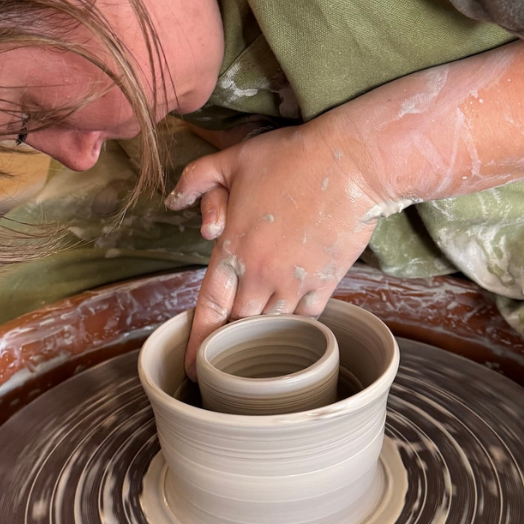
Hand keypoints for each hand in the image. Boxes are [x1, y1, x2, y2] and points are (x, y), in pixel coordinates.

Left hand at [166, 118, 391, 378]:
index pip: (210, 307)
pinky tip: (293, 321)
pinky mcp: (326, 282)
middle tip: (226, 351)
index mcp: (233, 248)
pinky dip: (297, 323)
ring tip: (259, 343)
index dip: (198, 341)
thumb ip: (197, 180)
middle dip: (231, 337)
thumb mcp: (234, 159)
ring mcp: (295, 281)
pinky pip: (307, 317)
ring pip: (272, 325)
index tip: (192, 366)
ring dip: (263, 331)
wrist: (351, 164)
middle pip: (239, 323)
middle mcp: (261, 273)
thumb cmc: (291, 157)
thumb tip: (172, 200)